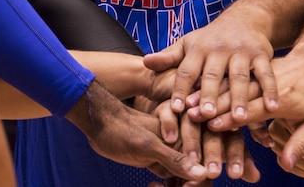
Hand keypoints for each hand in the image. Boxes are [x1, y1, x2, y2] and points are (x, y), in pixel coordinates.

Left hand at [67, 83, 208, 182]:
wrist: (99, 123)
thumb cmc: (122, 128)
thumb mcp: (148, 146)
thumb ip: (175, 159)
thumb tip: (202, 174)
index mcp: (184, 135)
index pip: (203, 165)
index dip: (197, 182)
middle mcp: (182, 144)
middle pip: (196, 174)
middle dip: (185, 186)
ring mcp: (170, 153)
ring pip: (182, 178)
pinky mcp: (157, 160)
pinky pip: (170, 178)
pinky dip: (166, 186)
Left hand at [143, 8, 277, 121]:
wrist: (245, 18)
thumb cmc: (211, 38)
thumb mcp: (188, 44)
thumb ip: (169, 57)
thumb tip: (145, 63)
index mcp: (198, 49)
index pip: (186, 71)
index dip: (180, 89)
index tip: (176, 109)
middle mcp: (219, 50)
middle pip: (212, 75)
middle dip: (209, 95)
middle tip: (205, 116)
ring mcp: (241, 52)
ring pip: (239, 77)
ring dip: (239, 97)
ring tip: (239, 118)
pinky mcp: (262, 54)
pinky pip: (266, 74)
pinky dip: (270, 90)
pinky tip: (272, 108)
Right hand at [151, 99, 260, 185]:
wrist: (161, 124)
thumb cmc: (196, 139)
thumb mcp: (217, 149)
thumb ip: (236, 157)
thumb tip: (256, 176)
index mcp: (225, 122)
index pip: (233, 138)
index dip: (235, 156)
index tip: (235, 174)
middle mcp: (208, 113)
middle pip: (213, 130)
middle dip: (214, 152)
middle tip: (214, 171)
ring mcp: (186, 107)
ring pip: (192, 122)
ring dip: (192, 140)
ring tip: (192, 159)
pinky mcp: (165, 103)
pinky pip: (168, 110)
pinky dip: (170, 123)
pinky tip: (171, 138)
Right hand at [200, 54, 303, 171]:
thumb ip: (302, 143)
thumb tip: (287, 164)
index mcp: (282, 97)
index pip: (254, 108)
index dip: (233, 117)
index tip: (213, 126)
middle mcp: (265, 81)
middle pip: (233, 92)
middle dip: (211, 104)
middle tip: (190, 115)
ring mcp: (256, 69)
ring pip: (225, 80)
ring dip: (204, 92)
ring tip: (185, 104)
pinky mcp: (249, 63)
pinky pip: (225, 72)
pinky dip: (209, 81)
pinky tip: (192, 90)